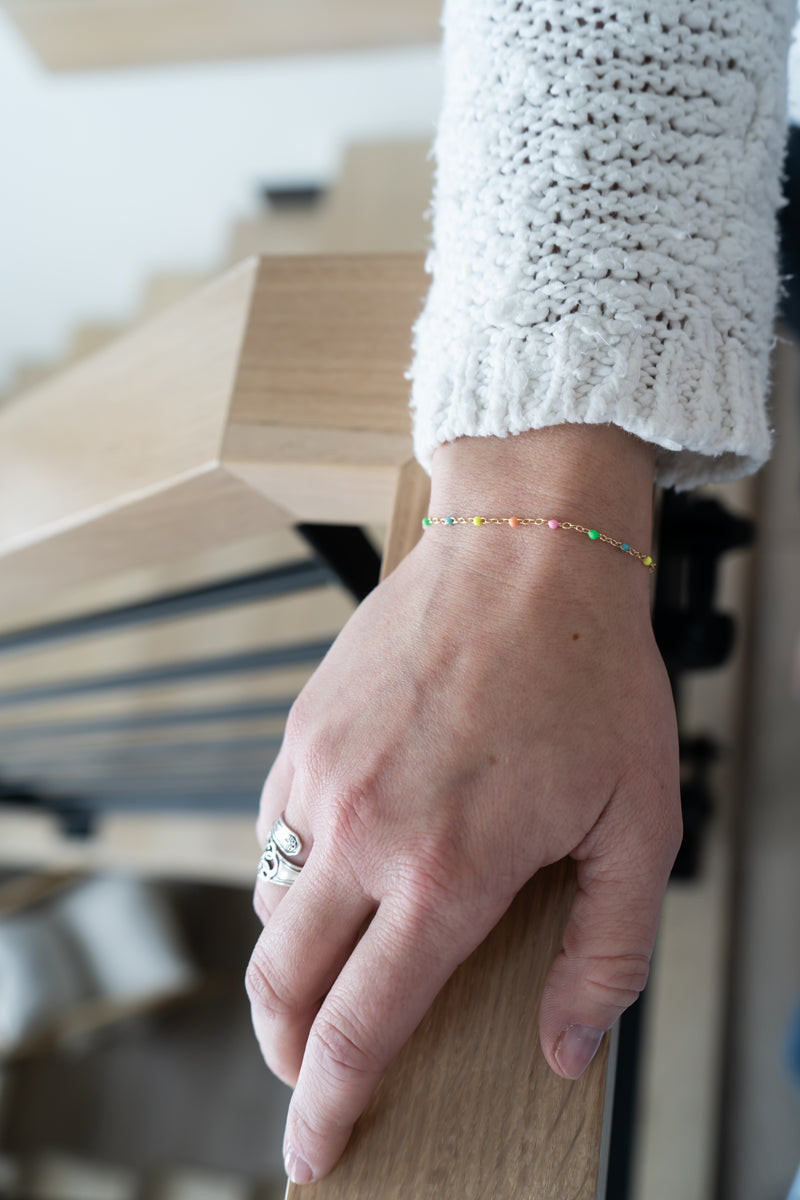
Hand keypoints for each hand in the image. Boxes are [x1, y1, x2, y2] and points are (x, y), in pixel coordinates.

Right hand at [246, 425, 681, 1184]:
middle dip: (288, 1054)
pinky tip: (341, 865)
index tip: (315, 1153)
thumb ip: (606, 954)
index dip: (331, 1106)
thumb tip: (562, 1047)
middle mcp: (361, 830)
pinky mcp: (302, 732)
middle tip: (313, 1074)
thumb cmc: (592, 681)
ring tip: (342, 962)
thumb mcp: (640, 825)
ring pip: (268, 910)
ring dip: (292, 962)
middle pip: (280, 986)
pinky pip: (271, 833)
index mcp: (445, 871)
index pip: (360, 1027)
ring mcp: (318, 776)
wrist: (526, 553)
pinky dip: (291, 877)